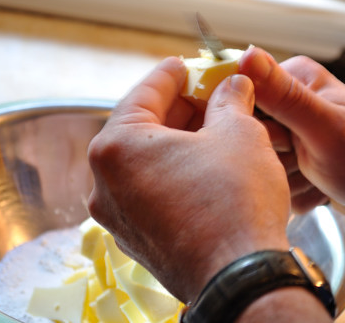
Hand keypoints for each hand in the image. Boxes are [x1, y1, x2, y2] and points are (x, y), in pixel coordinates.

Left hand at [87, 57, 290, 302]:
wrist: (239, 279)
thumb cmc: (234, 200)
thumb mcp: (239, 133)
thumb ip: (229, 100)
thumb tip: (234, 84)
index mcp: (116, 148)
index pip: (143, 93)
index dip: (171, 74)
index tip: (187, 64)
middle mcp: (105, 183)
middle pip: (141, 128)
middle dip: (178, 108)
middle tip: (209, 94)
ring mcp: (118, 216)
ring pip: (146, 162)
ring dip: (178, 141)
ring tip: (214, 128)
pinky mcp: (137, 239)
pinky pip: (151, 191)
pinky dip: (174, 172)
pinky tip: (205, 166)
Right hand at [239, 47, 344, 218]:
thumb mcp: (327, 127)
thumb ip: (284, 95)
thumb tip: (246, 55)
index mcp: (293, 81)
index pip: (238, 100)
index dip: (253, 129)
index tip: (283, 143)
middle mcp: (289, 104)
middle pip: (246, 138)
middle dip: (274, 159)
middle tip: (307, 161)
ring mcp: (292, 135)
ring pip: (259, 166)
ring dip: (287, 180)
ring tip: (319, 175)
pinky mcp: (295, 161)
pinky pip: (274, 184)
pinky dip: (296, 192)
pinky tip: (321, 187)